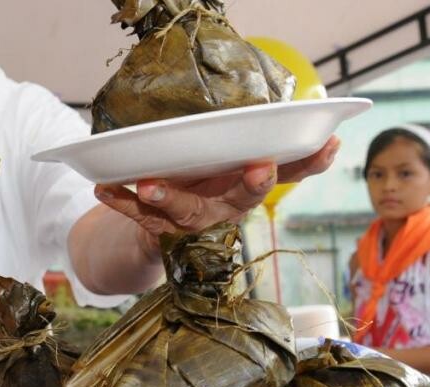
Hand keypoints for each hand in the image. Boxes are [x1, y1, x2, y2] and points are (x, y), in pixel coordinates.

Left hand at [94, 136, 340, 258]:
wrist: (164, 231)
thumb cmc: (206, 186)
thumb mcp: (234, 166)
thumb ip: (257, 141)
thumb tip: (302, 111)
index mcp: (246, 188)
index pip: (287, 176)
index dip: (308, 164)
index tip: (327, 145)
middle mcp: (224, 208)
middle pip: (242, 198)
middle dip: (252, 184)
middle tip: (260, 168)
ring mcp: (190, 221)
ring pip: (184, 212)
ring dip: (168, 197)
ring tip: (149, 185)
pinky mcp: (157, 226)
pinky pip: (137, 216)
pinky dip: (120, 202)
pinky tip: (102, 188)